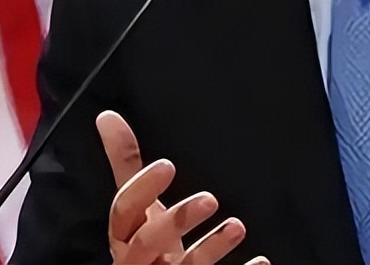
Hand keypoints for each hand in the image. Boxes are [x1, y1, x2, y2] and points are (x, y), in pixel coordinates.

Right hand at [96, 110, 267, 264]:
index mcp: (126, 236)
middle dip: (175, 221)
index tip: (167, 166)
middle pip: (146, 244)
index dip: (141, 189)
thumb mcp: (136, 205)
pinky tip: (260, 263)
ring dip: (211, 248)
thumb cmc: (147, 245)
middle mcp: (141, 260)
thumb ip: (125, 164)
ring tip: (237, 227)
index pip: (123, 212)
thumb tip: (108, 118)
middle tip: (209, 199)